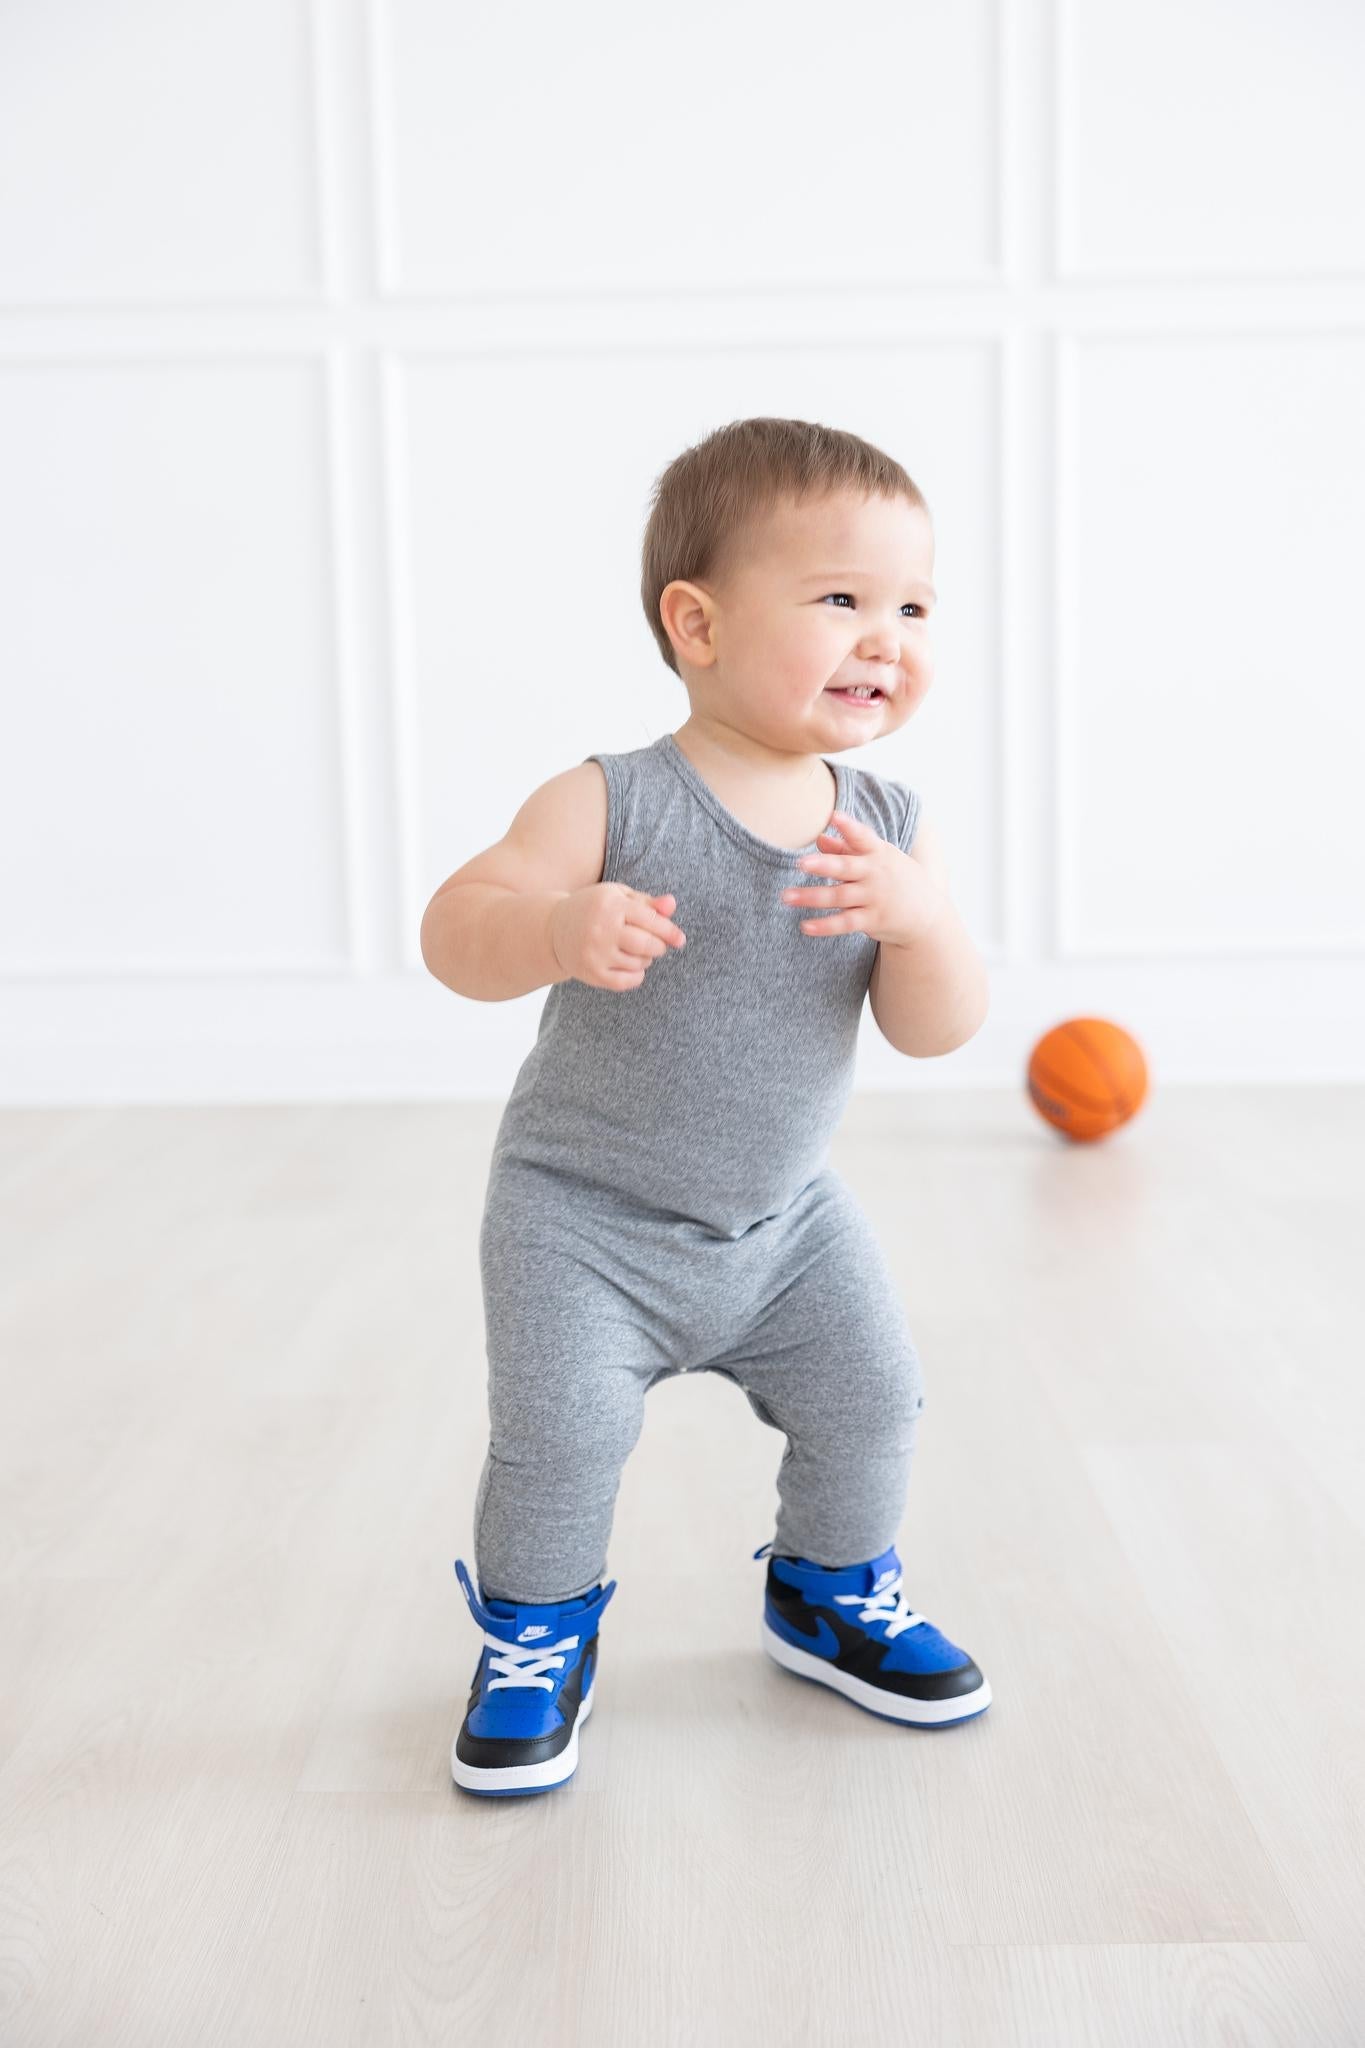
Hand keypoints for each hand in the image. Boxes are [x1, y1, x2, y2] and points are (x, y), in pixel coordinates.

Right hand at [549, 883, 685, 990]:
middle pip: (647, 944)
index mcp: (611, 905)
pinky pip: (625, 982)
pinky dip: (636, 976)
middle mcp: (602, 928)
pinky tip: (632, 967)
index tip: (680, 940)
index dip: (669, 931)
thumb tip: (672, 904)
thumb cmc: (595, 909)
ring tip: (636, 951)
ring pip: (638, 963)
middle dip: (659, 946)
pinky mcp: (591, 973)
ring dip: (646, 959)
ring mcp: (595, 953)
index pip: (650, 919)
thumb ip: (647, 902)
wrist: (554, 928)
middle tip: (656, 945)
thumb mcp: (618, 897)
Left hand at [779, 810, 945, 947]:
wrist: (927, 913)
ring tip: (786, 896)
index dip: (850, 827)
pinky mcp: (872, 920)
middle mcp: (875, 874)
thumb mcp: (879, 858)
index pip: (863, 837)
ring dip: (811, 897)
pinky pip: (845, 923)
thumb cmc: (896, 878)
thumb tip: (820, 837)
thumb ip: (848, 848)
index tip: (835, 816)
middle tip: (800, 863)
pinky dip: (825, 926)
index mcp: (878, 853)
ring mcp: (874, 898)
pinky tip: (805, 926)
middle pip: (846, 868)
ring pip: (838, 897)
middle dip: (824, 865)